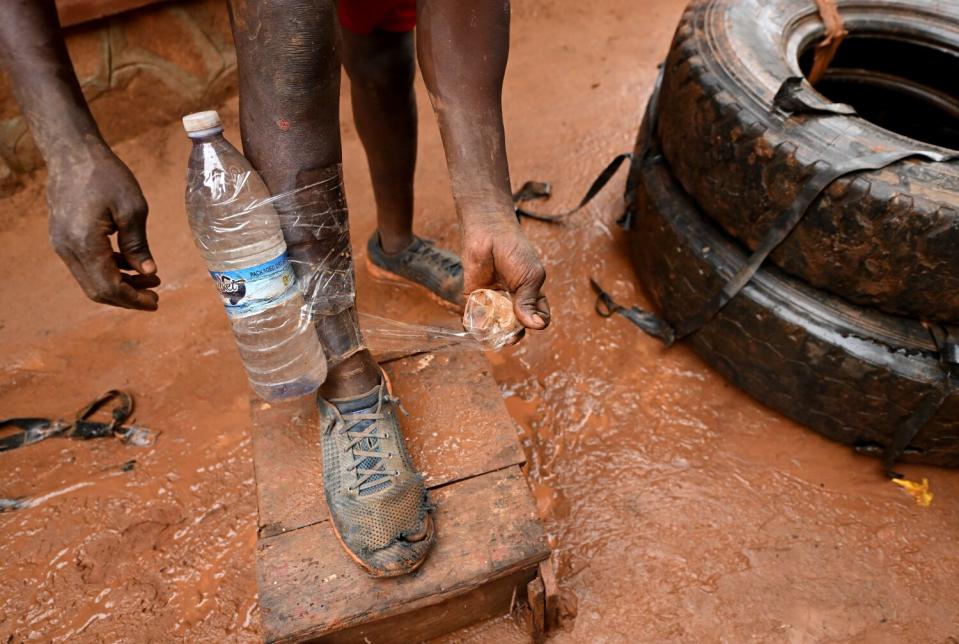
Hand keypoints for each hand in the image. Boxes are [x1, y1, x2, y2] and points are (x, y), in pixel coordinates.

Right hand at [46, 144, 158, 309]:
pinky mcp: (64, 237)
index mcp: (85, 244)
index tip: (156, 303)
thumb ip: (138, 245)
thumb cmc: (106, 176)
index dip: (133, 299)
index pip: (109, 287)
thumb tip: (148, 273)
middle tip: (155, 296)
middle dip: (128, 297)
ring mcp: (62, 244)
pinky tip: (132, 265)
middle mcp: (68, 249)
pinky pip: (87, 264)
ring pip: (91, 279)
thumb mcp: (132, 209)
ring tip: (151, 279)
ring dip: (120, 284)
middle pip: (97, 289)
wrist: (72, 152)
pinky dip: (109, 270)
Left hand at [461, 216, 549, 329]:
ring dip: (495, 333)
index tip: (534, 322)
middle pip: (516, 327)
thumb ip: (529, 302)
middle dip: (514, 333)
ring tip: (495, 333)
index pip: (538, 318)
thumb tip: (537, 326)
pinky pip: (474, 317)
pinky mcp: (473, 298)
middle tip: (511, 334)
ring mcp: (493, 301)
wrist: (489, 233)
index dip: (537, 322)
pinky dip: (475, 326)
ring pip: (495, 326)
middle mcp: (512, 302)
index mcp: (532, 296)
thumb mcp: (530, 277)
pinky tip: (478, 327)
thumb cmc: (515, 252)